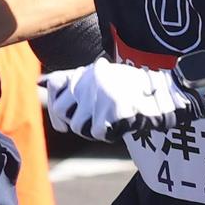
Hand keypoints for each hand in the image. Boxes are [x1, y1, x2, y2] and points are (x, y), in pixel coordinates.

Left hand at [44, 56, 197, 140]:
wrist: (163, 94)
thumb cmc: (134, 87)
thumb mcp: (102, 75)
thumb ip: (73, 79)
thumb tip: (40, 83)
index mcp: (87, 71)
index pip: (55, 84)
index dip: (57, 99)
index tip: (69, 106)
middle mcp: (89, 83)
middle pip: (59, 110)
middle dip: (70, 119)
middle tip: (90, 118)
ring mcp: (98, 100)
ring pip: (77, 126)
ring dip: (91, 128)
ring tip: (110, 118)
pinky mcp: (109, 117)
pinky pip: (97, 133)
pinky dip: (108, 133)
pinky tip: (121, 123)